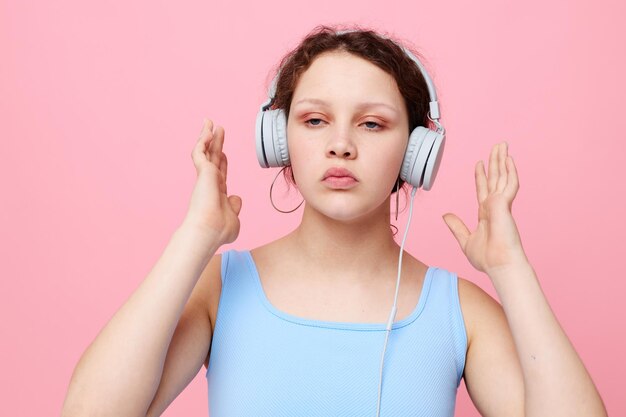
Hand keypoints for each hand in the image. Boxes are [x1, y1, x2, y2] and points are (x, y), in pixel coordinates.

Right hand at [182, 119, 241, 244]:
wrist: (209, 230)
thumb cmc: (220, 230)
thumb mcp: (233, 217)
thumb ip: (235, 206)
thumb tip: (236, 198)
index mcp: (217, 194)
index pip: (219, 173)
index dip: (221, 162)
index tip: (223, 153)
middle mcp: (209, 183)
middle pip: (213, 158)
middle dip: (215, 144)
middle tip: (217, 129)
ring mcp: (205, 177)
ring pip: (205, 152)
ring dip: (207, 136)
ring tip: (210, 122)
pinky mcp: (202, 172)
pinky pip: (200, 151)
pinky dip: (203, 140)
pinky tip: (207, 130)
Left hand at [442, 142, 527, 274]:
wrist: (498, 264)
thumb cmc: (486, 258)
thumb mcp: (465, 239)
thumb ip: (456, 226)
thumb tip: (445, 215)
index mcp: (486, 213)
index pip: (483, 189)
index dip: (481, 176)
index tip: (479, 164)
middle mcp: (495, 206)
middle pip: (495, 178)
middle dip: (494, 162)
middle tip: (496, 146)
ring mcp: (501, 204)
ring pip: (502, 176)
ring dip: (502, 160)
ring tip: (502, 145)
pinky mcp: (505, 205)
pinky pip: (509, 184)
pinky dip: (510, 171)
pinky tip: (509, 159)